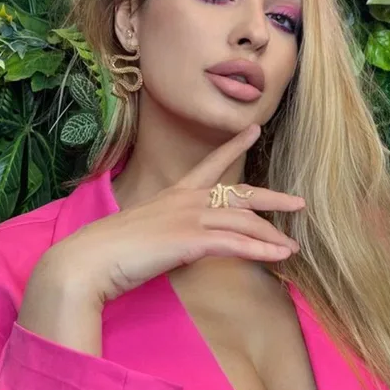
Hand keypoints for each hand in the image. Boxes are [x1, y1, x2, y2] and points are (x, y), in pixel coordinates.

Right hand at [40, 124, 304, 305]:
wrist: (90, 259)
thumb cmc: (111, 248)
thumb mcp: (145, 230)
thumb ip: (167, 228)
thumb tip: (180, 238)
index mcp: (175, 193)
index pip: (211, 163)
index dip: (235, 146)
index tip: (253, 129)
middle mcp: (186, 200)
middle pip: (239, 193)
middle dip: (272, 197)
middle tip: (298, 200)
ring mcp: (189, 218)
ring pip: (243, 222)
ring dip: (272, 236)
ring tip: (293, 247)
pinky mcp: (191, 241)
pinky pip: (235, 245)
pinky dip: (261, 251)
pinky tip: (279, 257)